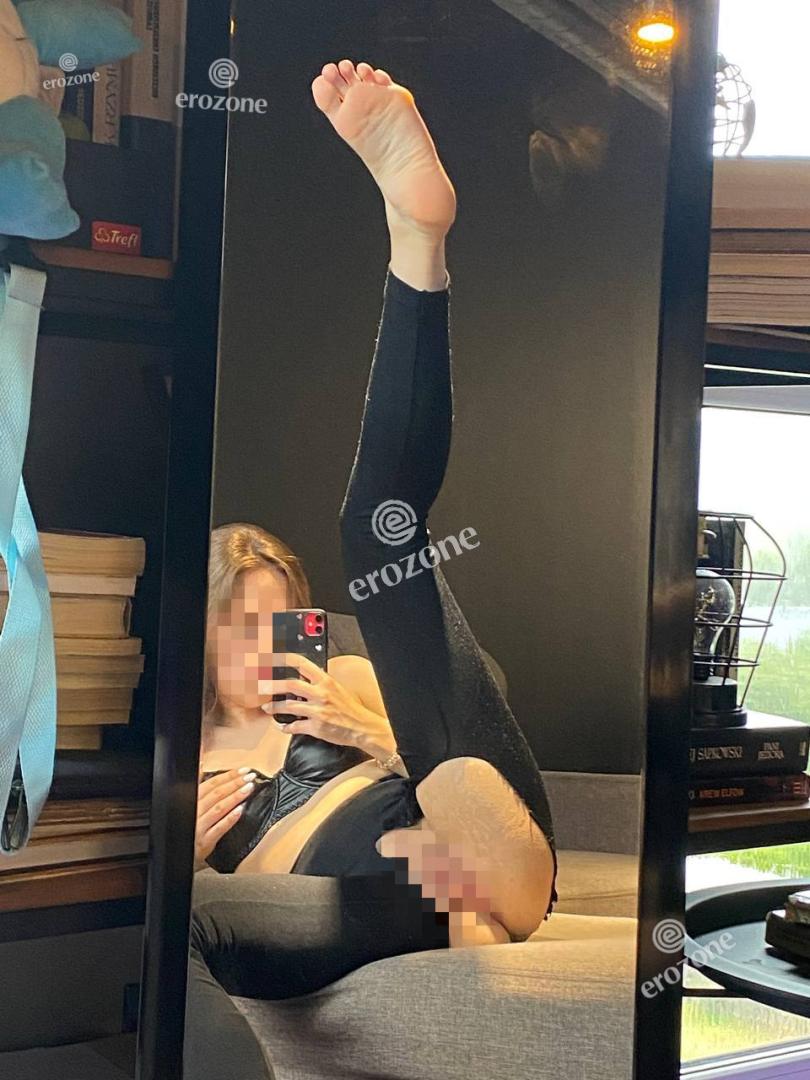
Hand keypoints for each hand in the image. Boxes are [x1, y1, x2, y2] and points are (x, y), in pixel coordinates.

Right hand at [194, 768, 255, 870]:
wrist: (178, 857)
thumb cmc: (187, 828)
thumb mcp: (188, 805)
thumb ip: (196, 785)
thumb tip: (201, 764)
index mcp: (191, 801)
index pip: (211, 784)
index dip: (228, 775)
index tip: (243, 770)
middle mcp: (194, 812)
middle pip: (216, 794)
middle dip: (235, 783)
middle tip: (250, 776)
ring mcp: (199, 827)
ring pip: (218, 808)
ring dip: (235, 796)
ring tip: (249, 788)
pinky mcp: (204, 842)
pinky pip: (219, 828)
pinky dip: (230, 818)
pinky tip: (241, 810)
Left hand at [261, 653, 396, 761]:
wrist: (361, 727)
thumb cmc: (350, 709)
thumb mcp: (336, 689)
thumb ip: (320, 683)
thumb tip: (304, 679)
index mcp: (326, 681)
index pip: (302, 664)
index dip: (285, 660)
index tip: (272, 659)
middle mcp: (320, 694)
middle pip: (290, 685)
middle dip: (272, 685)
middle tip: (261, 686)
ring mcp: (317, 711)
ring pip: (288, 707)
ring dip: (274, 708)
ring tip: (267, 707)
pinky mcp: (315, 727)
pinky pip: (294, 726)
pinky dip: (285, 727)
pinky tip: (282, 727)